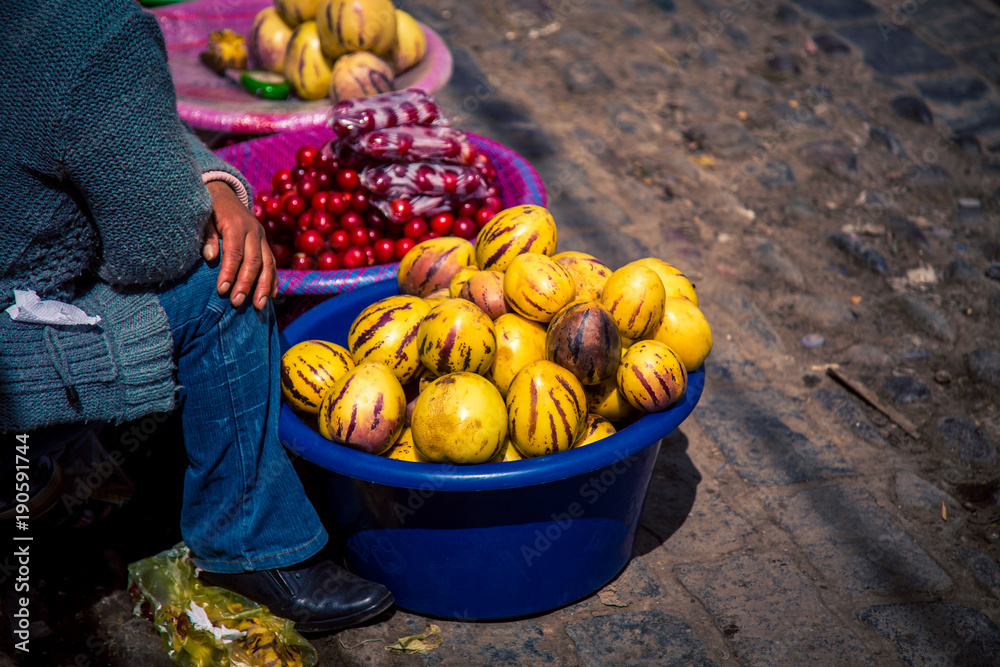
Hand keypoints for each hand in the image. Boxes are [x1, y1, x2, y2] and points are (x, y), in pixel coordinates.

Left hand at [202, 181, 276, 308]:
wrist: (223, 193)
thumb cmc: (209, 209)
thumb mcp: (204, 217)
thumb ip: (207, 236)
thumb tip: (210, 256)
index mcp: (236, 224)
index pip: (235, 252)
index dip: (229, 273)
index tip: (222, 290)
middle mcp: (253, 231)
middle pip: (254, 261)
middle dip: (246, 284)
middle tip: (236, 302)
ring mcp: (262, 237)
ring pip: (268, 264)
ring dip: (264, 287)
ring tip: (258, 306)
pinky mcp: (265, 242)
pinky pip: (273, 263)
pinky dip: (273, 280)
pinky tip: (272, 296)